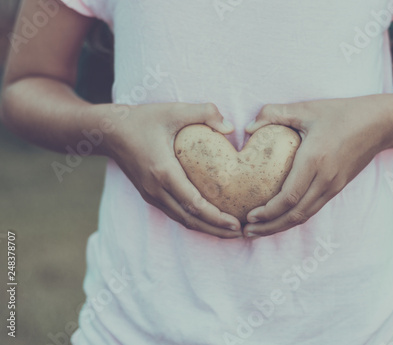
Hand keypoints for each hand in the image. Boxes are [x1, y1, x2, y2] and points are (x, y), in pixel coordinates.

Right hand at [98, 102, 242, 238]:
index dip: (217, 217)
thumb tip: (230, 128)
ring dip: (206, 228)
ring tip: (230, 232)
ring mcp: (151, 195)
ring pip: (182, 220)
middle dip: (217, 230)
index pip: (194, 204)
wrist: (108, 131)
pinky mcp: (150, 195)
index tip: (237, 224)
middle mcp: (156, 189)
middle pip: (190, 219)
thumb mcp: (173, 110)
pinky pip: (175, 213)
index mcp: (163, 172)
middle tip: (241, 233)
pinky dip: (194, 221)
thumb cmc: (142, 119)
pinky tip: (210, 221)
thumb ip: (204, 112)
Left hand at [242, 95, 392, 237]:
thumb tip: (248, 128)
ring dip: (281, 226)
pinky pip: (313, 208)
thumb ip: (275, 113)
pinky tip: (280, 217)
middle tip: (247, 232)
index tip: (249, 216)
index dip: (268, 211)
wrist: (380, 123)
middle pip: (295, 214)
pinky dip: (294, 217)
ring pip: (305, 215)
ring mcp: (334, 186)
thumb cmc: (343, 113)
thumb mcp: (307, 108)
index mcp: (315, 160)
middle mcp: (325, 179)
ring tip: (259, 230)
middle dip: (269, 227)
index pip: (289, 197)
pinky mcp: (338, 187)